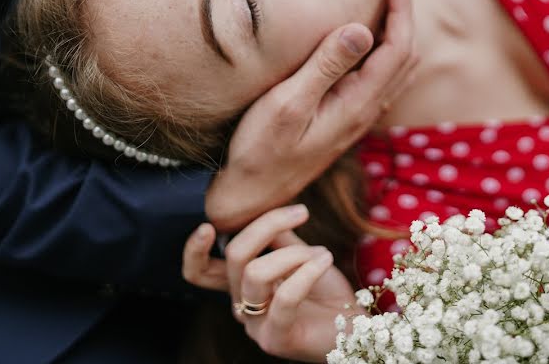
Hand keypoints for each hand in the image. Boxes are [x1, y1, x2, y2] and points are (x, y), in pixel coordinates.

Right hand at [183, 205, 358, 361]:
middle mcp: (241, 305)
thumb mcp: (301, 256)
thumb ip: (280, 237)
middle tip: (302, 211)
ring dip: (294, 253)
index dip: (194, 251)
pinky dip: (308, 271)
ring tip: (322, 252)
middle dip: (267, 225)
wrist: (354, 327)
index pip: (200, 272)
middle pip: (234, 256)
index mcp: (240, 285)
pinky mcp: (276, 339)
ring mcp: (256, 326)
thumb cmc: (326, 292)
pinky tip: (326, 260)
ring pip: (256, 273)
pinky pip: (284, 297)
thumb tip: (267, 210)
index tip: (208, 225)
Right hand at [206, 0, 416, 229]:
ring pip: (395, 69)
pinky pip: (378, 79)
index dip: (403, 9)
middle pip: (405, 56)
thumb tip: (361, 29)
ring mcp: (357, 117)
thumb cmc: (261, 150)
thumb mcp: (288, 103)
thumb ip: (325, 66)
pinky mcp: (344, 119)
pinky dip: (382, 51)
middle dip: (405, 15)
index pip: (398, 48)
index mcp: (358, 103)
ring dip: (396, 33)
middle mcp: (366, 111)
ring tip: (387, 2)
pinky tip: (365, 39)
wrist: (252, 195)